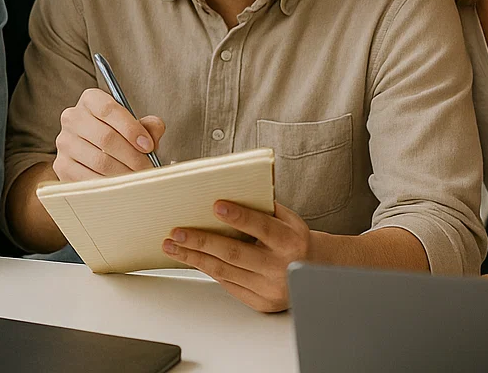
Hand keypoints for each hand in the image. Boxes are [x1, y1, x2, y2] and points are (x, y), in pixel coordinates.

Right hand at [53, 87, 166, 180]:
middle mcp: (72, 117)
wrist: (92, 156)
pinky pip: (88, 179)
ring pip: (99, 160)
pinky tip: (121, 186)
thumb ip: (147, 126)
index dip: (131, 128)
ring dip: (123, 173)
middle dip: (132, 156)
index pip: (108, 109)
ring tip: (138, 179)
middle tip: (148, 169)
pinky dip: (108, 185)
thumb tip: (156, 127)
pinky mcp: (61, 165)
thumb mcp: (133, 128)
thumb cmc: (117, 137)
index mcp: (90, 100)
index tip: (148, 146)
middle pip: (105, 137)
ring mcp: (64, 142)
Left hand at [162, 201, 312, 312]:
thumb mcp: (287, 218)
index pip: (261, 227)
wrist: (315, 271)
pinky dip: (206, 269)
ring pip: (225, 271)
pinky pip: (227, 284)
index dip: (239, 216)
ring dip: (194, 258)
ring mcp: (270, 288)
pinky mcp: (260, 302)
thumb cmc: (293, 239)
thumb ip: (262, 205)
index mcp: (290, 242)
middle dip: (202, 241)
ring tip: (173, 246)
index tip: (216, 205)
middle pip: (235, 253)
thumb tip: (230, 185)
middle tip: (177, 232)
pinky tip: (190, 259)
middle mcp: (281, 267)